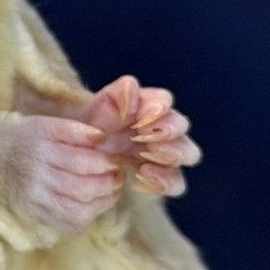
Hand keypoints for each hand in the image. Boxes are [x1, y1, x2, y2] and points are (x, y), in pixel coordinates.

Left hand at [78, 75, 199, 196]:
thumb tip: (132, 87)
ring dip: (170, 156)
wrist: (81, 155)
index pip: (163, 100)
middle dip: (167, 130)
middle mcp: (163, 127)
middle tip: (142, 137)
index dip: (156, 108)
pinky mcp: (163, 177)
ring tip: (145, 161)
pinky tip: (140, 177)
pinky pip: (176, 182)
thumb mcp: (96, 109)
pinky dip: (162, 182)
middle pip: (182, 125)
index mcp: (147, 105)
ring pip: (189, 153)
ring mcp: (166, 152)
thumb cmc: (91, 125)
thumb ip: (116, 95)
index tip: (137, 120)